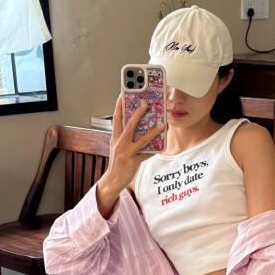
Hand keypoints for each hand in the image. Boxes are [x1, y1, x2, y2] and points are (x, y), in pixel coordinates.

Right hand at [96, 95, 163, 217]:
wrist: (112, 180)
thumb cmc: (118, 161)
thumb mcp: (117, 146)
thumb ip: (124, 135)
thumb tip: (136, 123)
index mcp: (115, 137)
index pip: (117, 118)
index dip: (119, 105)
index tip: (123, 94)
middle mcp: (119, 143)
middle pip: (129, 125)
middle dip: (138, 113)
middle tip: (146, 103)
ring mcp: (126, 153)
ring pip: (142, 139)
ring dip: (153, 131)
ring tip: (162, 124)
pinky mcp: (133, 162)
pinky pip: (147, 154)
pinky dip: (155, 150)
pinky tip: (162, 145)